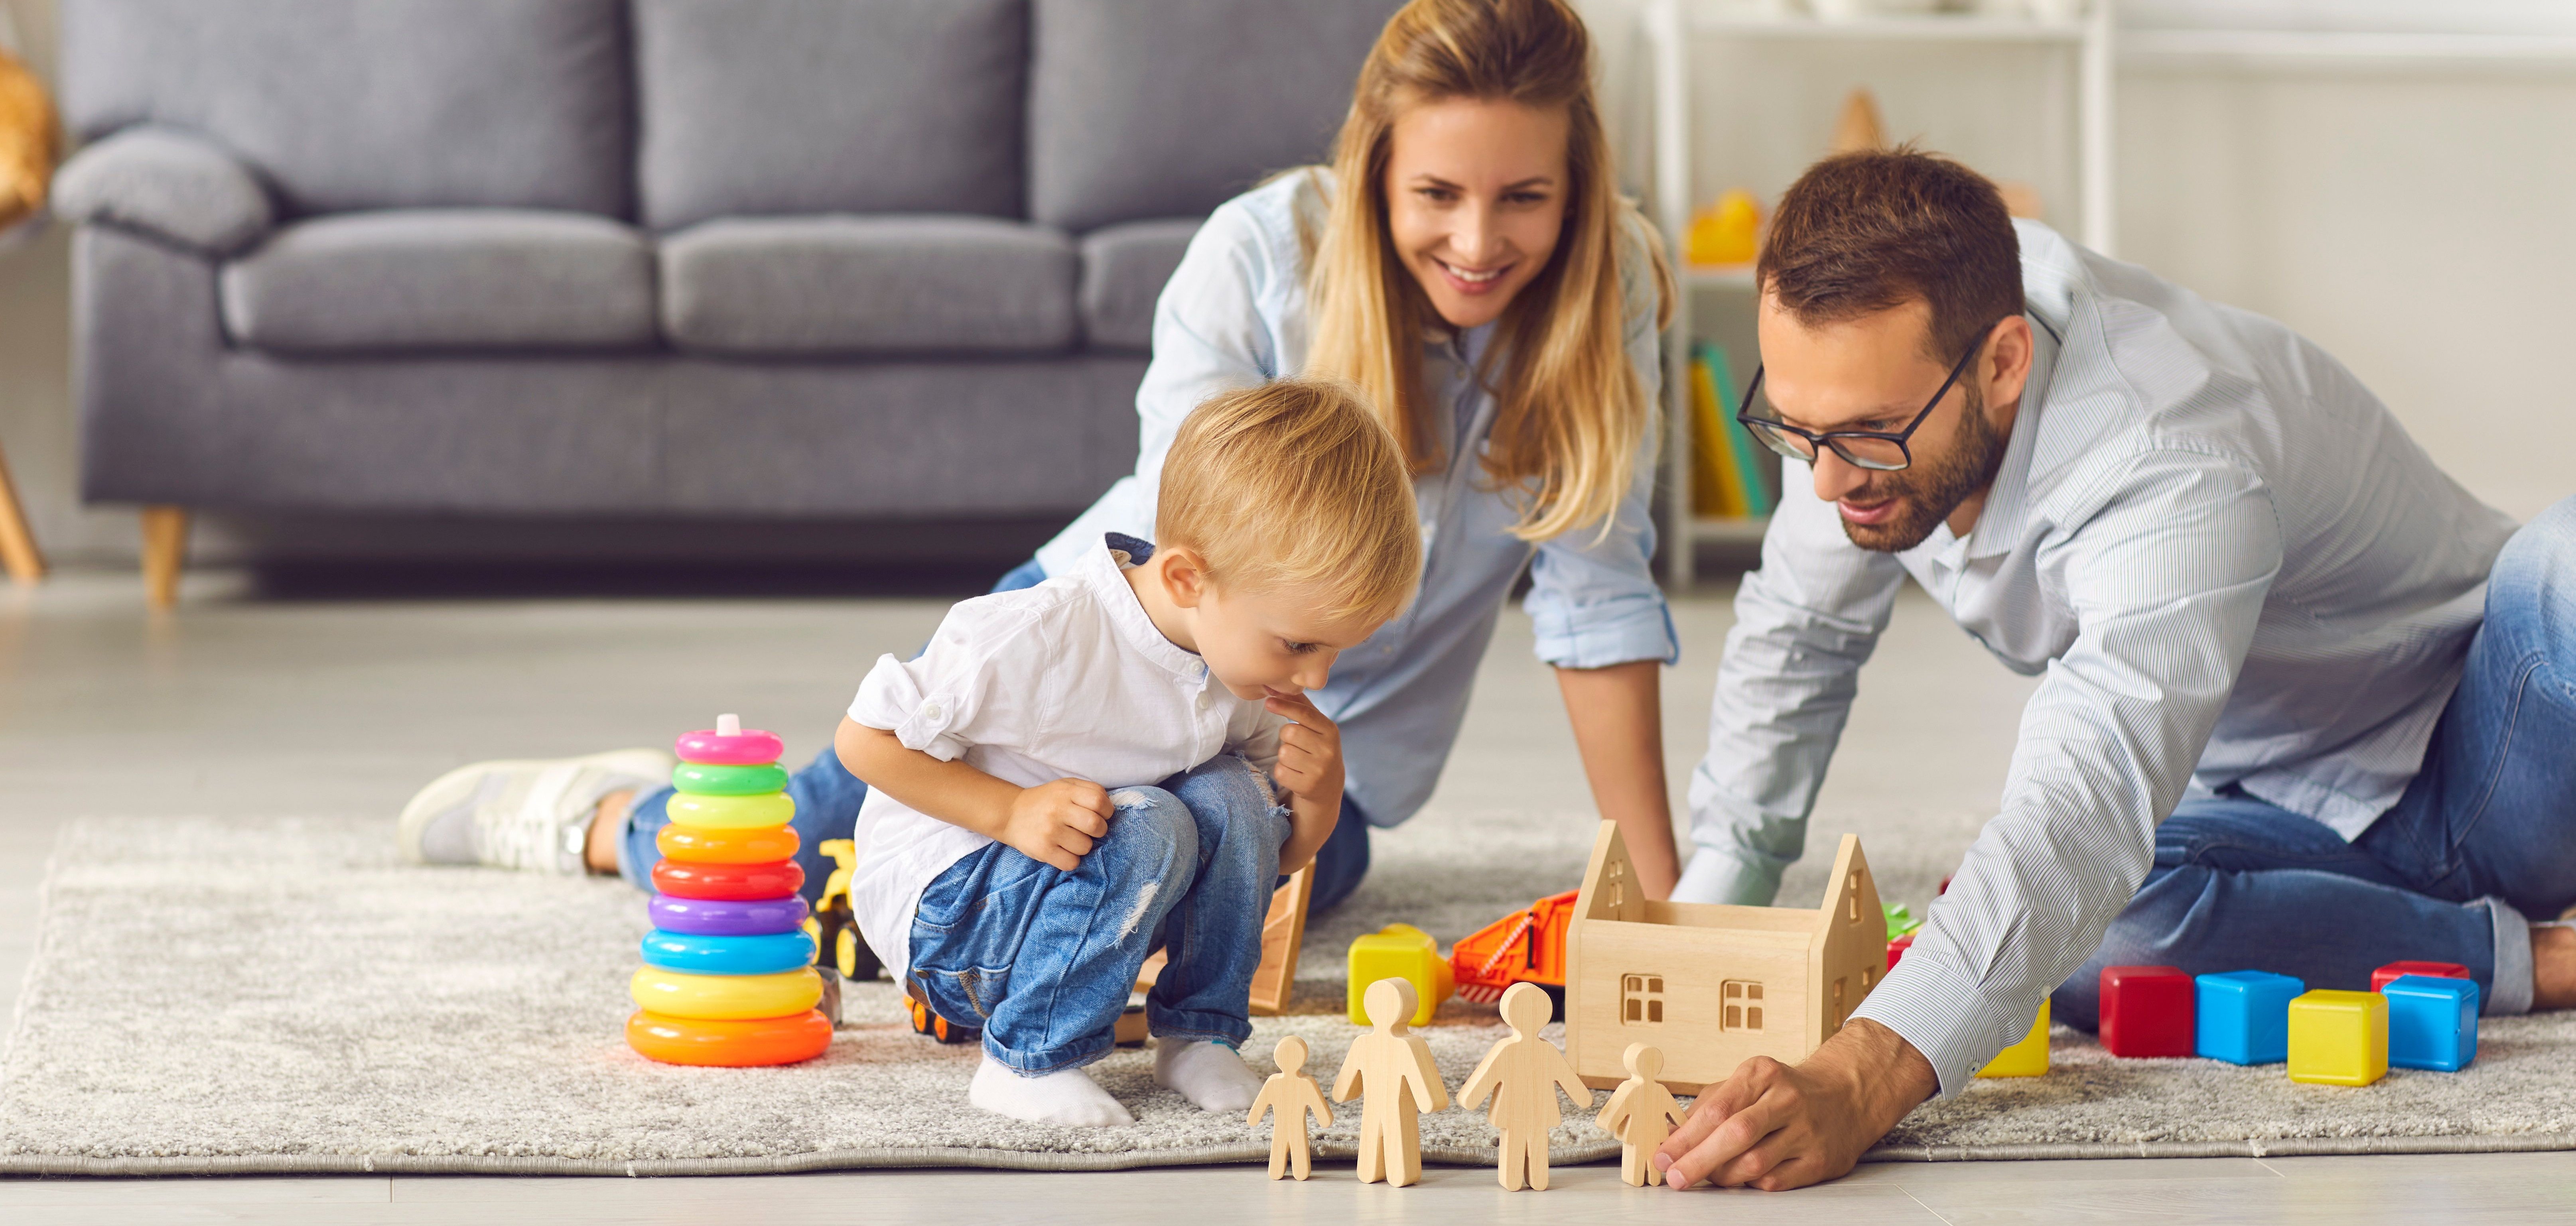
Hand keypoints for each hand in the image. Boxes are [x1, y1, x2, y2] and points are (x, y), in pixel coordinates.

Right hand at [1000, 778, 1112, 870]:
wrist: (1011, 814)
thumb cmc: (1046, 801)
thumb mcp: (1065, 786)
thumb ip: (1089, 791)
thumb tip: (1110, 809)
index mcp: (1066, 791)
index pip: (1099, 801)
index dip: (1106, 811)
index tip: (1100, 815)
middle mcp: (1057, 809)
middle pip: (1096, 826)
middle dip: (1099, 831)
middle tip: (1088, 830)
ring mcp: (1050, 831)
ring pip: (1085, 847)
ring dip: (1083, 846)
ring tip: (1071, 840)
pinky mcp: (1043, 850)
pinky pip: (1072, 862)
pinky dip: (1072, 860)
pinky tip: (1063, 851)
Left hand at [1264, 691, 1343, 804]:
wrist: (1328, 786)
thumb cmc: (1317, 748)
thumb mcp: (1316, 726)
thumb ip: (1300, 705)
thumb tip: (1274, 687)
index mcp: (1331, 730)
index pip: (1305, 714)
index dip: (1285, 706)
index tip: (1268, 702)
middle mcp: (1328, 750)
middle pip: (1289, 732)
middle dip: (1286, 736)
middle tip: (1296, 744)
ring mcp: (1319, 769)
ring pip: (1283, 752)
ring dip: (1284, 755)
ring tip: (1298, 760)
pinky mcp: (1307, 786)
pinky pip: (1280, 771)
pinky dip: (1282, 771)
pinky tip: (1295, 773)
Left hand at [1654, 1018, 1935, 1191]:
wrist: (1848, 1095)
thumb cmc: (1787, 1090)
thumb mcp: (1749, 1081)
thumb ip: (1710, 1103)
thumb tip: (1674, 1136)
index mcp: (1763, 1074)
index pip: (1717, 1108)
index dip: (1686, 1137)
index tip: (1664, 1155)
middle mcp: (1787, 1100)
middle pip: (1735, 1135)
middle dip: (1698, 1160)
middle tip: (1676, 1177)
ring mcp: (1806, 1131)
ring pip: (1754, 1164)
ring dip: (1722, 1176)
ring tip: (1708, 1176)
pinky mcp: (1819, 1160)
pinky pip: (1774, 1181)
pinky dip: (1750, 1184)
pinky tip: (1740, 1178)